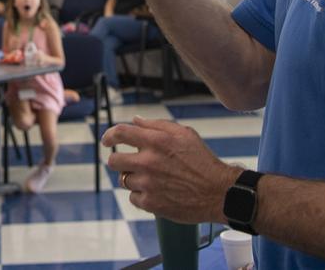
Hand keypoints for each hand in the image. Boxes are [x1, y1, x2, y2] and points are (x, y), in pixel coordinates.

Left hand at [103, 116, 238, 223]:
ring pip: (124, 180)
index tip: (106, 141)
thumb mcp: (184, 134)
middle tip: (129, 164)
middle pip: (114, 161)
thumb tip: (135, 120)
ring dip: (134, 179)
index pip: (120, 133)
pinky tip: (157, 192)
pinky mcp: (150, 203)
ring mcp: (148, 184)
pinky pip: (133, 198)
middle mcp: (148, 161)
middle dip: (118, 161)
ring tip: (153, 179)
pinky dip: (142, 195)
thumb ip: (157, 125)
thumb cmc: (202, 160)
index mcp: (156, 141)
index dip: (109, 136)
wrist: (218, 192)